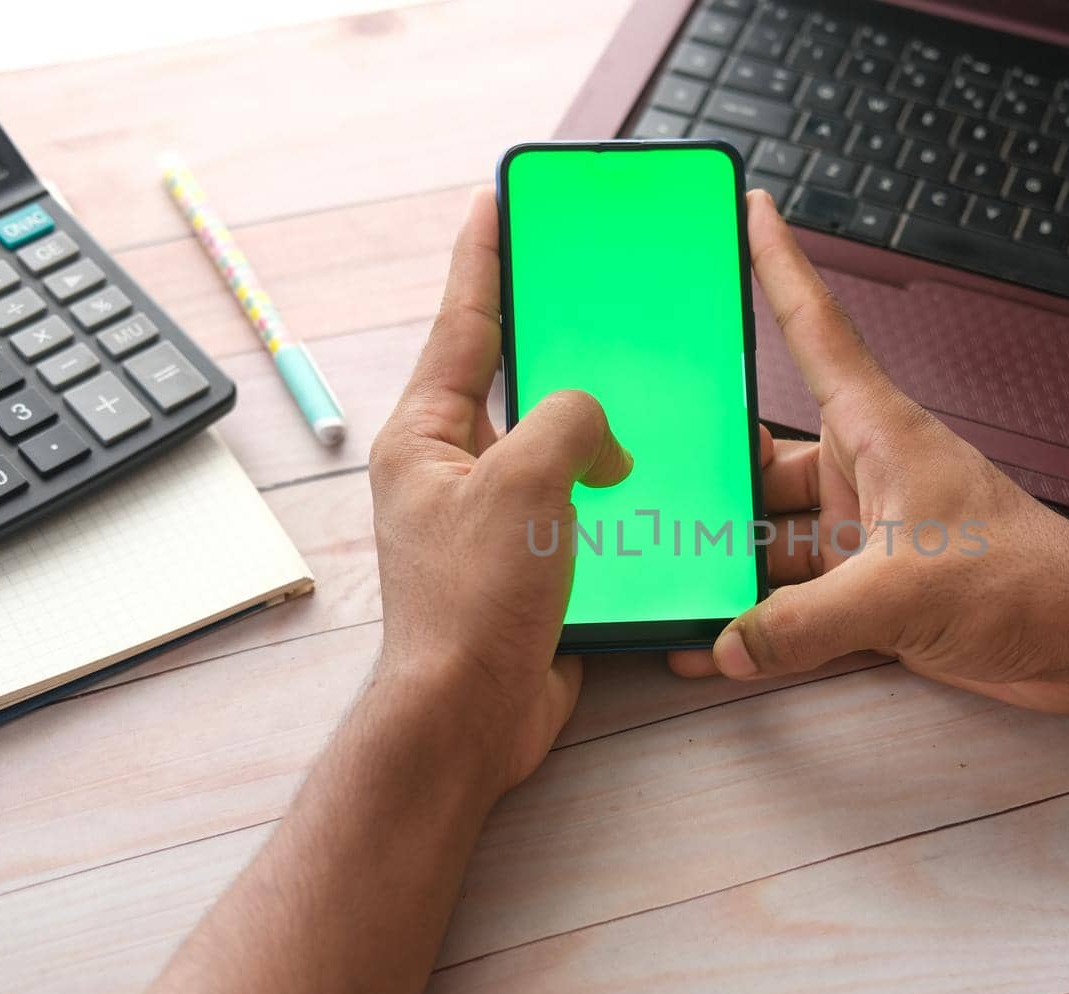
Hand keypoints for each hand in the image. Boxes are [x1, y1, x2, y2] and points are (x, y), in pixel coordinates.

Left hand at [368, 187, 631, 794]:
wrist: (471, 716)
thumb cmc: (474, 603)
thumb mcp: (526, 480)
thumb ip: (570, 420)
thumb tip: (601, 435)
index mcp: (426, 436)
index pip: (464, 324)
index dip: (485, 257)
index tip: (496, 202)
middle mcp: (450, 470)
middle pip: (508, 381)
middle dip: (547, 340)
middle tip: (581, 292)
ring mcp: (486, 517)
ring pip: (549, 444)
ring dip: (591, 426)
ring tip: (633, 400)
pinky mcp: (524, 561)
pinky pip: (572, 501)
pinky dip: (606, 488)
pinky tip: (642, 484)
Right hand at [669, 191, 1068, 714]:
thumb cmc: (1028, 579)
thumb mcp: (903, 591)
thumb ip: (808, 622)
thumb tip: (731, 642)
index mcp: (880, 434)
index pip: (817, 330)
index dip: (781, 268)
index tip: (754, 212)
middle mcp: (867, 473)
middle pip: (766, 462)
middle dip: (714, 482)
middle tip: (650, 497)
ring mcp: (868, 532)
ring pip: (775, 538)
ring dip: (732, 569)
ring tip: (674, 590)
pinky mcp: (875, 588)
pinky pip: (800, 601)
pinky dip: (764, 625)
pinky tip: (721, 649)